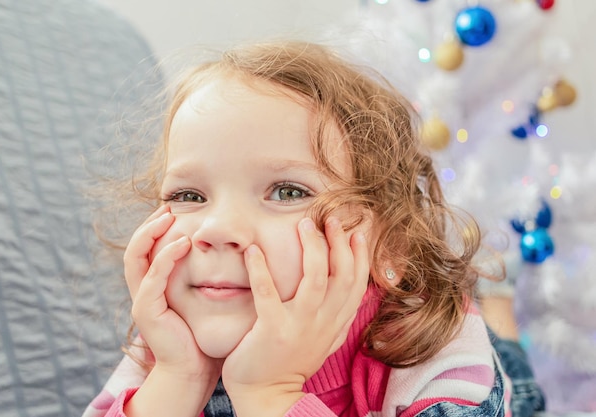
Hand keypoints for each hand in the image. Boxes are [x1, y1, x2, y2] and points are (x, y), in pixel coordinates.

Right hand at [124, 205, 221, 385]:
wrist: (193, 369)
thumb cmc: (202, 333)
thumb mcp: (202, 298)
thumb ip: (204, 276)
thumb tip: (228, 251)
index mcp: (153, 286)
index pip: (145, 249)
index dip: (154, 228)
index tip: (173, 210)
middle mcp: (143, 291)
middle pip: (134, 248)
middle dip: (148, 225)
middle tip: (167, 207)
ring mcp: (142, 301)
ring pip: (135, 258)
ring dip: (151, 235)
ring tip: (168, 217)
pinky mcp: (146, 311)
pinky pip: (152, 278)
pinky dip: (165, 258)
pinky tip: (182, 245)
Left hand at [222, 216, 369, 416]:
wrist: (268, 395)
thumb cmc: (292, 361)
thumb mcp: (324, 338)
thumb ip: (339, 314)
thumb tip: (358, 290)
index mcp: (335, 321)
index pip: (357, 283)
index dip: (360, 255)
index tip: (356, 231)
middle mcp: (323, 322)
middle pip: (342, 275)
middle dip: (339, 243)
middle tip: (330, 218)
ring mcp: (299, 326)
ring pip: (315, 280)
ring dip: (312, 249)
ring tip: (304, 225)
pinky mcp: (272, 330)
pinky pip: (268, 294)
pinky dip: (261, 270)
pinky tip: (253, 250)